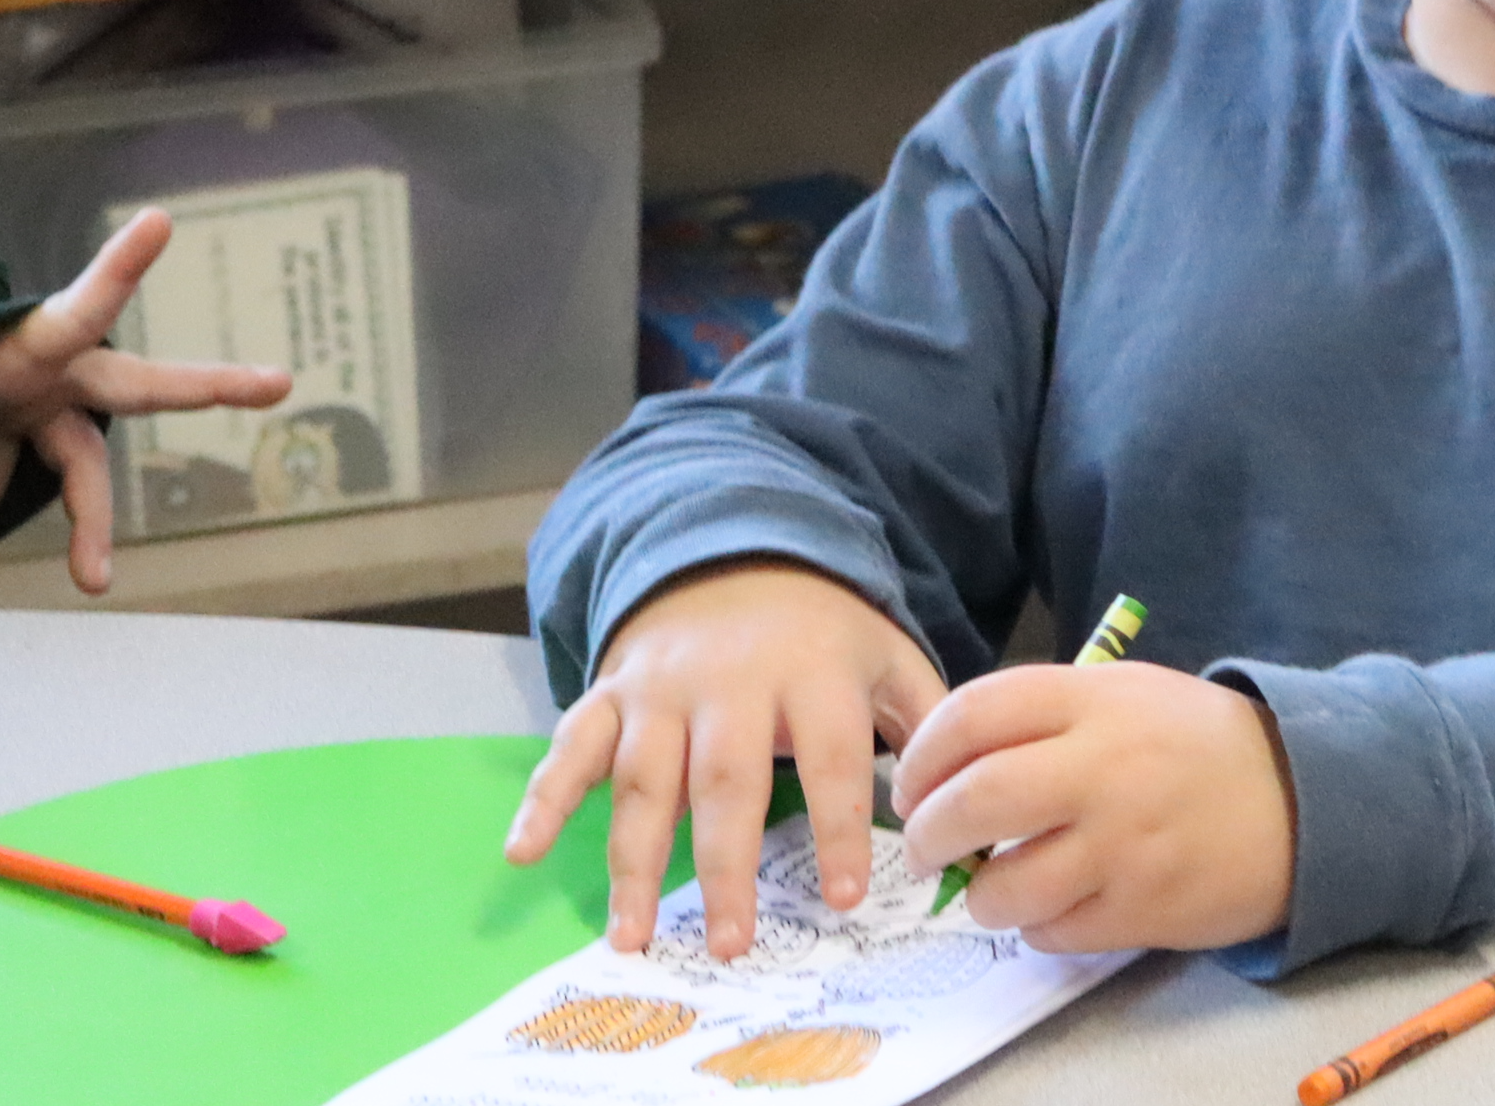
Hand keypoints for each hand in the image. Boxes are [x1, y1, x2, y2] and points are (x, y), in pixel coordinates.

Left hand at [0, 207, 294, 593]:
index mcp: (41, 346)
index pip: (87, 308)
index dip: (123, 267)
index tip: (157, 219)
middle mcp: (64, 378)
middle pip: (142, 388)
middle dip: (209, 385)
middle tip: (279, 382)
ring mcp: (48, 416)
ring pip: (81, 467)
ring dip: (87, 523)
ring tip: (94, 580)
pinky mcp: (20, 448)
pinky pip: (9, 490)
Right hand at [505, 560, 946, 957]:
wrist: (736, 551)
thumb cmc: (823, 632)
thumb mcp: (887, 656)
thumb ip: (930, 723)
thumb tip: (971, 806)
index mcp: (812, 674)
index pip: (832, 759)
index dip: (841, 828)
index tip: (847, 896)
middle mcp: (731, 683)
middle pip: (726, 780)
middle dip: (725, 867)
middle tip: (729, 943)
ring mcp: (662, 689)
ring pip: (644, 779)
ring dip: (633, 860)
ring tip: (633, 936)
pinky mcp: (612, 692)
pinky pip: (571, 745)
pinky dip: (544, 798)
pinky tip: (523, 852)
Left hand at [889, 660, 1296, 953]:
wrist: (1307, 799)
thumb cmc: (1200, 744)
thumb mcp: (1128, 695)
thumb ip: (1046, 716)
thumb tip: (950, 768)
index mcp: (1096, 700)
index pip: (973, 714)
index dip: (922, 754)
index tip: (912, 784)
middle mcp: (1105, 767)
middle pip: (974, 800)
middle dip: (929, 833)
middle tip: (926, 848)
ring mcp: (1125, 843)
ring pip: (1004, 887)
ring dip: (980, 894)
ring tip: (992, 886)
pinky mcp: (1144, 907)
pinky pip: (1051, 932)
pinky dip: (1035, 926)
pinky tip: (1054, 905)